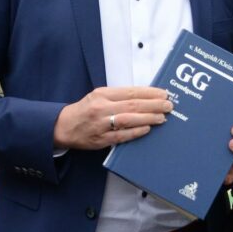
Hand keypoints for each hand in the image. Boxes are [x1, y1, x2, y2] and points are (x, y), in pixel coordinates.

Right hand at [52, 86, 172, 149]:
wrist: (64, 126)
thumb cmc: (85, 110)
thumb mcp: (99, 96)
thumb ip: (119, 96)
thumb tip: (145, 97)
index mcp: (102, 94)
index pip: (130, 92)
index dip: (149, 92)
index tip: (164, 93)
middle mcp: (101, 107)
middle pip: (132, 105)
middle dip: (153, 105)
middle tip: (168, 105)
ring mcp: (101, 124)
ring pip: (128, 120)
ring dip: (148, 118)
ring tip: (162, 117)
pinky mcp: (100, 139)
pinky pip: (121, 136)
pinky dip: (136, 132)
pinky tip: (147, 129)